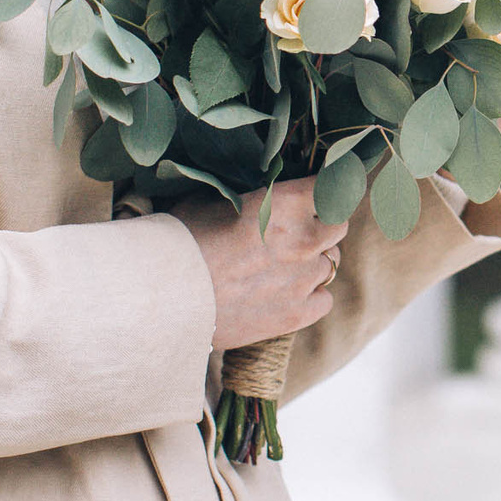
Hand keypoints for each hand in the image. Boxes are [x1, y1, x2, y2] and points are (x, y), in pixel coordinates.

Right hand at [174, 178, 348, 348]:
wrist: (161, 299)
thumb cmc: (178, 243)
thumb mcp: (209, 200)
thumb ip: (247, 196)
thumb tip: (258, 191)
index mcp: (285, 203)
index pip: (332, 185)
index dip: (327, 186)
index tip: (320, 190)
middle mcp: (303, 239)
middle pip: (339, 224)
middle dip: (323, 223)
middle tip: (297, 230)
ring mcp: (303, 279)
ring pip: (331, 264)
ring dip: (313, 261)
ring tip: (279, 267)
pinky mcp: (297, 315)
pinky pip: (324, 300)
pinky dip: (311, 296)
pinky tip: (284, 294)